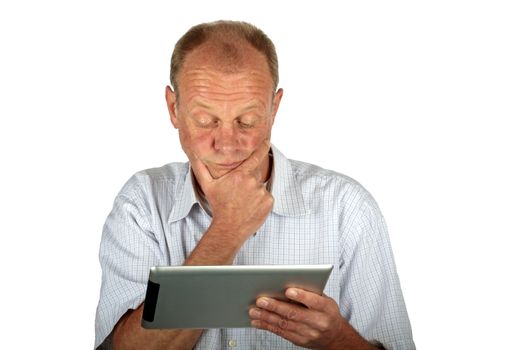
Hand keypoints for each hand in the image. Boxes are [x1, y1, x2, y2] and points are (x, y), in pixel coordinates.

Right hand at [189, 141, 273, 243]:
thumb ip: (201, 168)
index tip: (267, 139)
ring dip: (254, 192)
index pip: (255, 157)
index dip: (262, 147)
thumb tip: (193, 153)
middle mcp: (253, 181)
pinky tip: (251, 207)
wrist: (229, 228)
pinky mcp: (268, 202)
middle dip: (249, 181)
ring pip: (260, 187)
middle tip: (239, 193)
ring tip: (244, 202)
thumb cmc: (218, 205)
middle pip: (255, 175)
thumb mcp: (208, 186)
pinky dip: (261, 201)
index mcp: (240, 175)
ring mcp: (262, 192)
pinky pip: (266, 197)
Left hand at [249, 288, 363, 349]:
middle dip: (275, 306)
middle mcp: (318, 322)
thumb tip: (285, 285)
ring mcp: (309, 333)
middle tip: (260, 300)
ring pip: (284, 324)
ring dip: (267, 317)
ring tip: (254, 310)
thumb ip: (309, 292)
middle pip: (294, 314)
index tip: (288, 290)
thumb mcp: (325, 299)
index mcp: (326, 308)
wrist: (335, 336)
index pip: (314, 301)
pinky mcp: (300, 341)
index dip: (301, 296)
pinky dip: (267, 326)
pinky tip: (258, 321)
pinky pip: (281, 333)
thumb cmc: (326, 312)